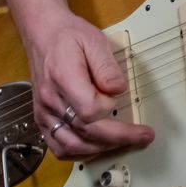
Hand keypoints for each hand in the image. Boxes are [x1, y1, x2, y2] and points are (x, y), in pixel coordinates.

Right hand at [22, 7, 155, 158]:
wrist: (42, 34)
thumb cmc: (69, 36)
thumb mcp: (94, 40)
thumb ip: (107, 67)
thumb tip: (119, 91)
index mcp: (63, 77)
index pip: (88, 110)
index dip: (108, 108)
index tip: (117, 96)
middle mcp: (50, 99)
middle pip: (84, 132)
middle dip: (118, 138)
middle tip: (143, 136)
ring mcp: (44, 112)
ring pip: (71, 146)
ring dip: (101, 149)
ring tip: (124, 142)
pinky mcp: (42, 119)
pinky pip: (59, 147)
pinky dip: (80, 152)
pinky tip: (98, 146)